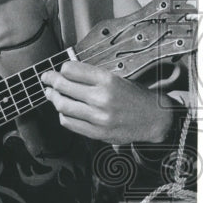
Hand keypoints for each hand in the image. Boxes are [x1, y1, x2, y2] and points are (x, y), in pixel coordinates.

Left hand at [40, 60, 172, 144]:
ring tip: (51, 94)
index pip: (70, 69)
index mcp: (108, 80)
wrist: (156, 119)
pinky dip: (62, 114)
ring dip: (53, 98)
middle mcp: (102, 98)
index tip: (59, 70)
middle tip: (46, 79)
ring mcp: (99, 117)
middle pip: (63, 86)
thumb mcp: (118, 78)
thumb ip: (93, 77)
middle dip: (50, 80)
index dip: (62, 69)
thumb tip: (65, 72)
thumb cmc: (135, 97)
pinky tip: (64, 110)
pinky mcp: (97, 133)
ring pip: (62, 105)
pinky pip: (69, 122)